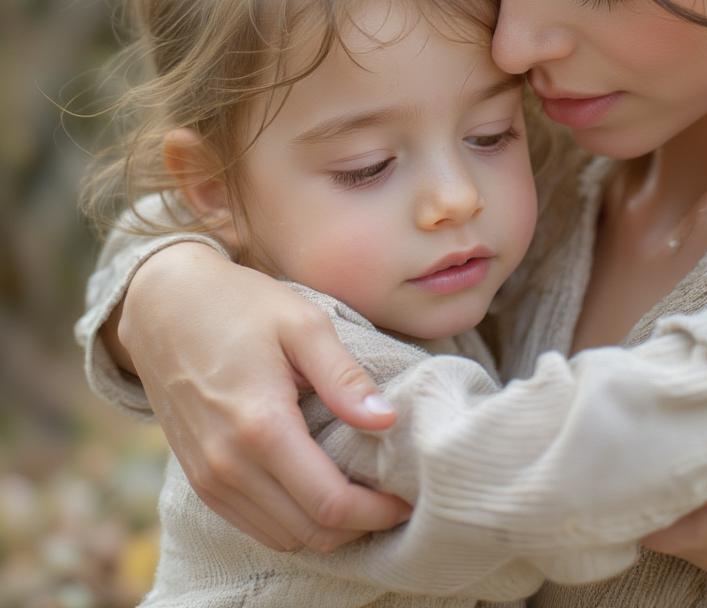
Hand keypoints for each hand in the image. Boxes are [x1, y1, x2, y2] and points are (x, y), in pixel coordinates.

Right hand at [116, 242, 411, 551]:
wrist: (164, 305)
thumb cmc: (240, 306)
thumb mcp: (303, 324)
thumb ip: (344, 377)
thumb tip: (387, 420)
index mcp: (261, 426)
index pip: (328, 503)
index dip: (375, 513)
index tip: (406, 502)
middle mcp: (228, 465)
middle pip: (308, 532)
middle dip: (358, 527)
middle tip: (391, 502)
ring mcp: (208, 477)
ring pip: (281, 537)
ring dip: (327, 531)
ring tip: (363, 499)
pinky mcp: (199, 479)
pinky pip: (254, 524)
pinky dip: (293, 523)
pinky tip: (320, 494)